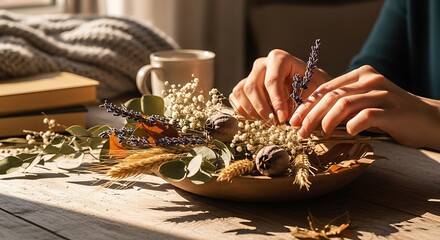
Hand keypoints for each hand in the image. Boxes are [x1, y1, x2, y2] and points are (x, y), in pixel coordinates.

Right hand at [229, 49, 329, 122]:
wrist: (306, 85)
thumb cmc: (311, 86)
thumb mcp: (314, 91)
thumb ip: (304, 103)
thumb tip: (292, 121)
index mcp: (279, 59)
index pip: (272, 81)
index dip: (276, 101)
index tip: (283, 118)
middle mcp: (261, 64)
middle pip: (252, 87)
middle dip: (262, 109)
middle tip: (275, 124)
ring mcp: (250, 74)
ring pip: (241, 92)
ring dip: (252, 111)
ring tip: (269, 122)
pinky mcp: (243, 86)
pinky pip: (235, 98)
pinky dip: (244, 111)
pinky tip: (259, 118)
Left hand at [290, 65, 439, 149]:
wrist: (428, 119)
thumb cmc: (391, 114)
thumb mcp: (365, 103)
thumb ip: (343, 104)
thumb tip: (311, 118)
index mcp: (360, 75)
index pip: (326, 88)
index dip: (307, 104)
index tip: (294, 120)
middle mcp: (370, 80)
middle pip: (331, 96)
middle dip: (311, 115)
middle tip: (300, 131)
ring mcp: (382, 93)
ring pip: (344, 103)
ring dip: (327, 121)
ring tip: (321, 134)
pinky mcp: (392, 109)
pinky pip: (366, 116)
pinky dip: (353, 125)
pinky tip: (349, 133)